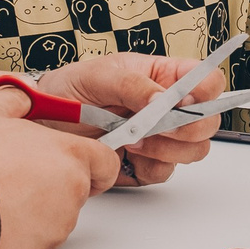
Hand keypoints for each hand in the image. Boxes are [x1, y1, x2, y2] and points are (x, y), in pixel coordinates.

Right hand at [0, 88, 119, 248]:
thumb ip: (16, 99)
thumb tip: (24, 96)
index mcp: (70, 155)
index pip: (107, 163)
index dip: (96, 164)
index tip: (79, 163)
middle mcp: (72, 192)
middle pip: (79, 190)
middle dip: (57, 184)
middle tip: (23, 176)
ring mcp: (58, 225)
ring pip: (58, 216)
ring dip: (39, 208)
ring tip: (3, 196)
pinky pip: (38, 240)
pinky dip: (23, 232)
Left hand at [39, 52, 223, 186]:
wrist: (42, 124)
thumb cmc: (69, 90)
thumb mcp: (97, 76)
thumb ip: (133, 85)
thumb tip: (162, 101)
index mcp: (163, 76)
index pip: (207, 81)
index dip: (206, 92)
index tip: (184, 101)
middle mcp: (168, 107)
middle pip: (207, 122)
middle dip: (187, 128)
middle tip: (156, 126)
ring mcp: (160, 137)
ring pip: (193, 151)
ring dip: (166, 149)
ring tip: (132, 140)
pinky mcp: (146, 163)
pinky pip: (164, 172)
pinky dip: (147, 167)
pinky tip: (126, 154)